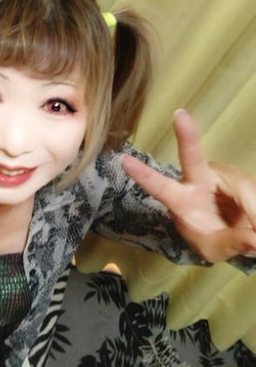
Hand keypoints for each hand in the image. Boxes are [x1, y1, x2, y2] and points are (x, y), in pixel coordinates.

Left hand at [121, 109, 255, 262]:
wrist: (234, 230)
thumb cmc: (211, 236)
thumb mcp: (214, 250)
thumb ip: (230, 244)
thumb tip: (255, 239)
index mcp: (180, 199)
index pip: (159, 186)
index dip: (143, 175)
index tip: (124, 160)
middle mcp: (198, 179)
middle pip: (192, 157)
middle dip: (185, 136)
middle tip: (180, 116)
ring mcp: (222, 173)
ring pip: (244, 187)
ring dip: (254, 212)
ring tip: (253, 234)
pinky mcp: (243, 176)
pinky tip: (254, 221)